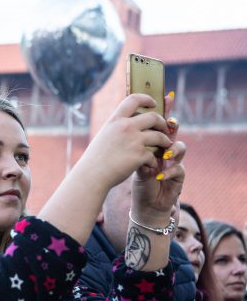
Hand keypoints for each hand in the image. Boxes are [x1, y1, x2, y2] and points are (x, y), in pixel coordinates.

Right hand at [81, 93, 172, 188]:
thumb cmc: (95, 159)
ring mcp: (134, 141)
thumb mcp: (104, 136)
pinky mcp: (139, 155)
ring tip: (166, 145)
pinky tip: (150, 165)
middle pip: (153, 117)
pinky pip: (153, 155)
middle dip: (162, 122)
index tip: (153, 103)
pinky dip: (153, 161)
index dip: (147, 99)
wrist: (92, 176)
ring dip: (165, 141)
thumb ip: (116, 128)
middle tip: (164, 128)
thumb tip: (130, 123)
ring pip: (159, 136)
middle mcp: (125, 127)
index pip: (134, 99)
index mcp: (115, 120)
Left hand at [131, 94, 185, 223]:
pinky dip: (169, 171)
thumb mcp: (129, 160)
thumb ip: (128, 144)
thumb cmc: (138, 182)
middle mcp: (166, 150)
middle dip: (172, 125)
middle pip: (173, 131)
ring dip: (173, 149)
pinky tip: (159, 174)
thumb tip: (120, 123)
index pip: (158, 123)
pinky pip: (179, 170)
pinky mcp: (178, 177)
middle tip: (169, 123)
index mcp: (152, 143)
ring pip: (181, 148)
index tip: (165, 96)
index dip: (164, 110)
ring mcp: (174, 162)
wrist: (145, 204)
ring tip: (164, 154)